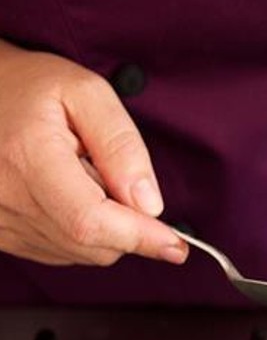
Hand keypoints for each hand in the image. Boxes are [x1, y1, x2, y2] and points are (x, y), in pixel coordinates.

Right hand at [0, 44, 186, 265]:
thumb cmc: (30, 86)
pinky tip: (71, 195)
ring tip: (84, 178)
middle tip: (120, 181)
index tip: (176, 246)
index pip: (90, 221)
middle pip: (89, 244)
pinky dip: (79, 233)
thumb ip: (122, 146)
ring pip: (76, 252)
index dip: (140, 238)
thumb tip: (149, 204)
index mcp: (28, 158)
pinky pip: (55, 251)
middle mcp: (5, 198)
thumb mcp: (86, 93)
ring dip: (104, 229)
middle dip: (128, 228)